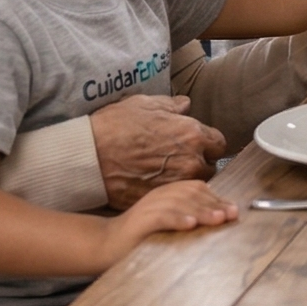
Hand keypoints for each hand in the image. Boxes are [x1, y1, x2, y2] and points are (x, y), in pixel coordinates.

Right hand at [88, 94, 225, 208]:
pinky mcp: (160, 201)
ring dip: (187, 182)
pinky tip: (157, 188)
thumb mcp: (145, 104)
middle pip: (210, 168)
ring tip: (169, 177)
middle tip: (181, 162)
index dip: (207, 144)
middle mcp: (190, 161)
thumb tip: (186, 105)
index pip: (219, 144)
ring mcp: (176, 184)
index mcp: (192, 135)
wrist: (88, 155)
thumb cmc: (115, 126)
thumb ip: (172, 105)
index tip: (197, 145)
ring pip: (194, 187)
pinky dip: (170, 195)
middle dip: (199, 164)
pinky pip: (174, 200)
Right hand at [103, 178, 238, 255]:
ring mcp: (148, 207)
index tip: (234, 210)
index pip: (197, 189)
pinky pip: (160, 217)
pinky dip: (176, 219)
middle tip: (231, 215)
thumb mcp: (168, 223)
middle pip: (191, 194)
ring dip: (201, 210)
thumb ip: (188, 217)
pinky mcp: (139, 221)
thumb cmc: (141, 236)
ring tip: (217, 219)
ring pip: (179, 203)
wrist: (106, 244)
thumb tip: (219, 219)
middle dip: (214, 204)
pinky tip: (190, 225)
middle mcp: (160, 196)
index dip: (217, 198)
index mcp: (168, 194)